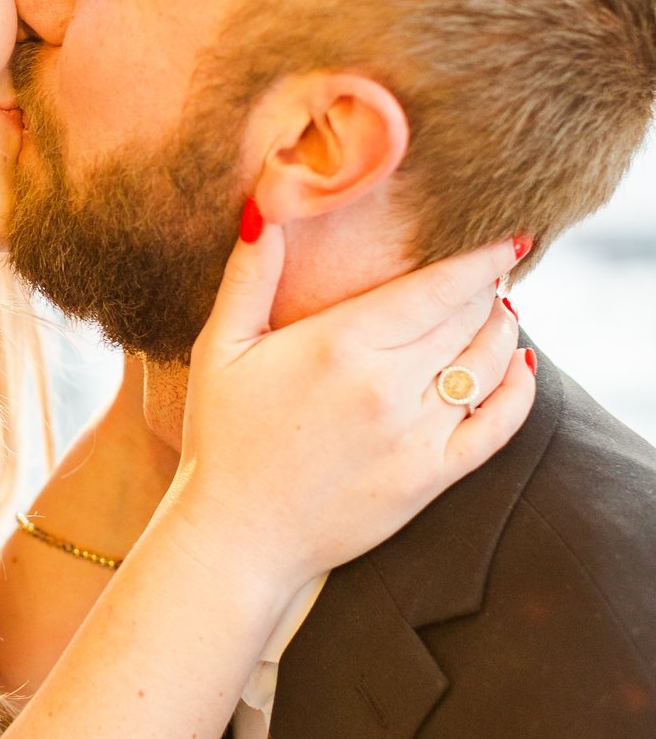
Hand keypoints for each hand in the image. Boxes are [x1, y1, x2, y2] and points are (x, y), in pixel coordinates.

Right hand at [158, 218, 533, 599]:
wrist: (239, 536)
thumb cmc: (223, 437)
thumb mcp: (220, 347)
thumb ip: (249, 274)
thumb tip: (267, 202)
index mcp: (340, 344)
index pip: (437, 286)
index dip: (480, 257)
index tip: (506, 236)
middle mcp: (388, 386)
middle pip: (468, 317)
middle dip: (487, 288)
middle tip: (493, 269)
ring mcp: (416, 435)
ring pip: (488, 364)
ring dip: (503, 328)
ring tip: (500, 309)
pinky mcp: (431, 478)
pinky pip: (499, 427)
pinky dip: (518, 391)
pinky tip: (517, 366)